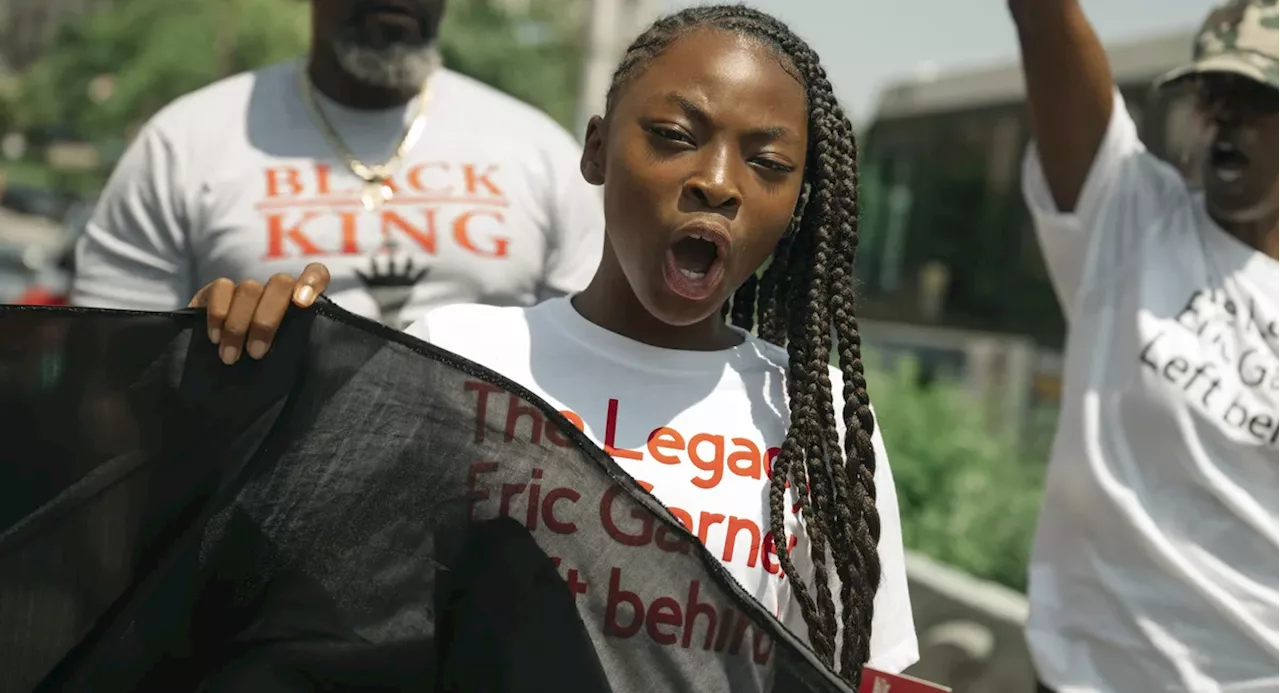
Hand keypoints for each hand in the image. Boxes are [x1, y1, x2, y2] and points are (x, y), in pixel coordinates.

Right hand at [188, 263, 330, 364]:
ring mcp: (247, 289)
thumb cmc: (267, 370)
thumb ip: (301, 354)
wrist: (223, 377)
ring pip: (249, 288)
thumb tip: (315, 369)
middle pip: (280, 283)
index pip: (317, 274)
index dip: (312, 281)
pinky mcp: (217, 291)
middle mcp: (276, 291)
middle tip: (256, 353)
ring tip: (232, 356)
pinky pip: (220, 288)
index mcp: (302, 304)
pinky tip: (215, 338)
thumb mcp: (289, 364)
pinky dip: (218, 314)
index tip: (303, 303)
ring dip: (239, 325)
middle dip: (267, 320)